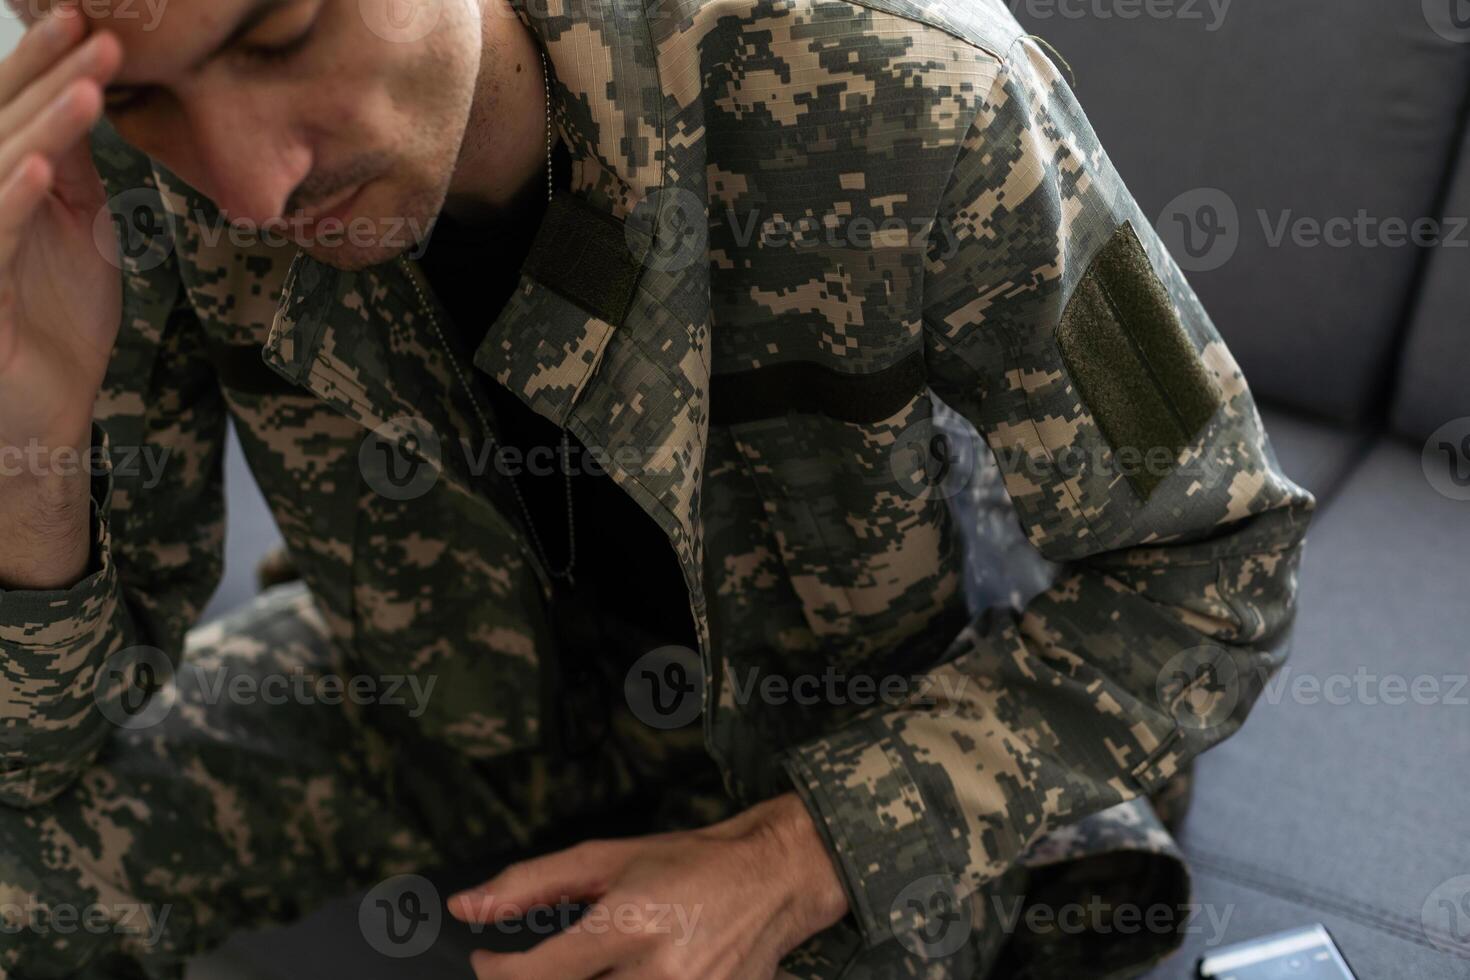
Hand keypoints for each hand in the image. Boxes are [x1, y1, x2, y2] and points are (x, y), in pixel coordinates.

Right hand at [0, 7, 123, 586]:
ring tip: (87, 84)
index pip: (11, 111)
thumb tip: (91, 99)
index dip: (44, 64)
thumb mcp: (82, 231)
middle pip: (0, 125)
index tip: (87, 20)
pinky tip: (40, 168)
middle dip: (47, 77)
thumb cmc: (57, 320)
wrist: (44, 409)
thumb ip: (78, 171)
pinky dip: (12, 198)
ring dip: (41, 126)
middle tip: (95, 30)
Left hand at [448, 793, 849, 979]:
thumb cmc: (688, 863)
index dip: (497, 974)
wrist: (774, 879)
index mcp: (628, 923)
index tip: (487, 962)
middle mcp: (658, 971)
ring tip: (603, 962)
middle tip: (545, 967)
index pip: (537, 976)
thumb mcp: (606, 859)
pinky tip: (631, 971)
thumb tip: (465, 906)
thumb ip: (530, 885)